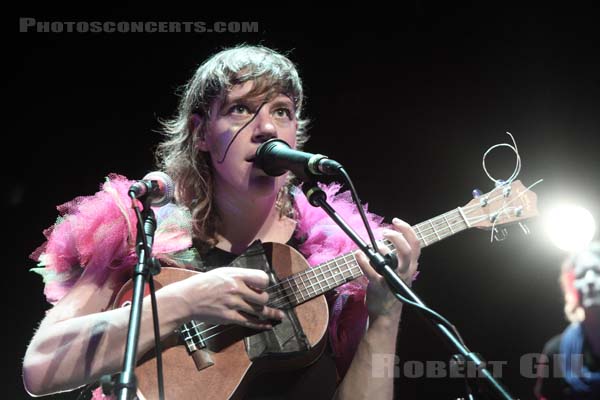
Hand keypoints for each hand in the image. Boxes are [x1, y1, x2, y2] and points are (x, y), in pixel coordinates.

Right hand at [170, 267, 284, 329]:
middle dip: (264, 300)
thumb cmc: (205, 284)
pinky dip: (261, 325)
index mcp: (235, 275)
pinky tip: (268, 325)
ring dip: (269, 313)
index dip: (265, 284)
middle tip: (261, 301)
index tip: (262, 287)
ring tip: (279, 315)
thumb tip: (256, 281)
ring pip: (258, 310)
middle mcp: (236, 289)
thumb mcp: (222, 273)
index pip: (262, 278)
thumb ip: (239, 276)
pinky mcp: (229, 317)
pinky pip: (250, 322)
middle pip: (263, 297)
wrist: (187, 299)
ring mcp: (233, 304)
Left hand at [355, 218, 419, 319]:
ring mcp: (392, 279)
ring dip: (382, 249)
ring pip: (392, 260)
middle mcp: (404, 272)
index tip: (396, 221)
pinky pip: (371, 271)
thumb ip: (396, 259)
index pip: (415, 245)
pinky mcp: (378, 286)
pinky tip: (358, 254)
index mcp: (410, 267)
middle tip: (385, 232)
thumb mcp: (400, 274)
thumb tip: (384, 242)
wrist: (386, 315)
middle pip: (407, 251)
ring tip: (374, 246)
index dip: (407, 230)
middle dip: (396, 237)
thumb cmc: (392, 291)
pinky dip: (363, 261)